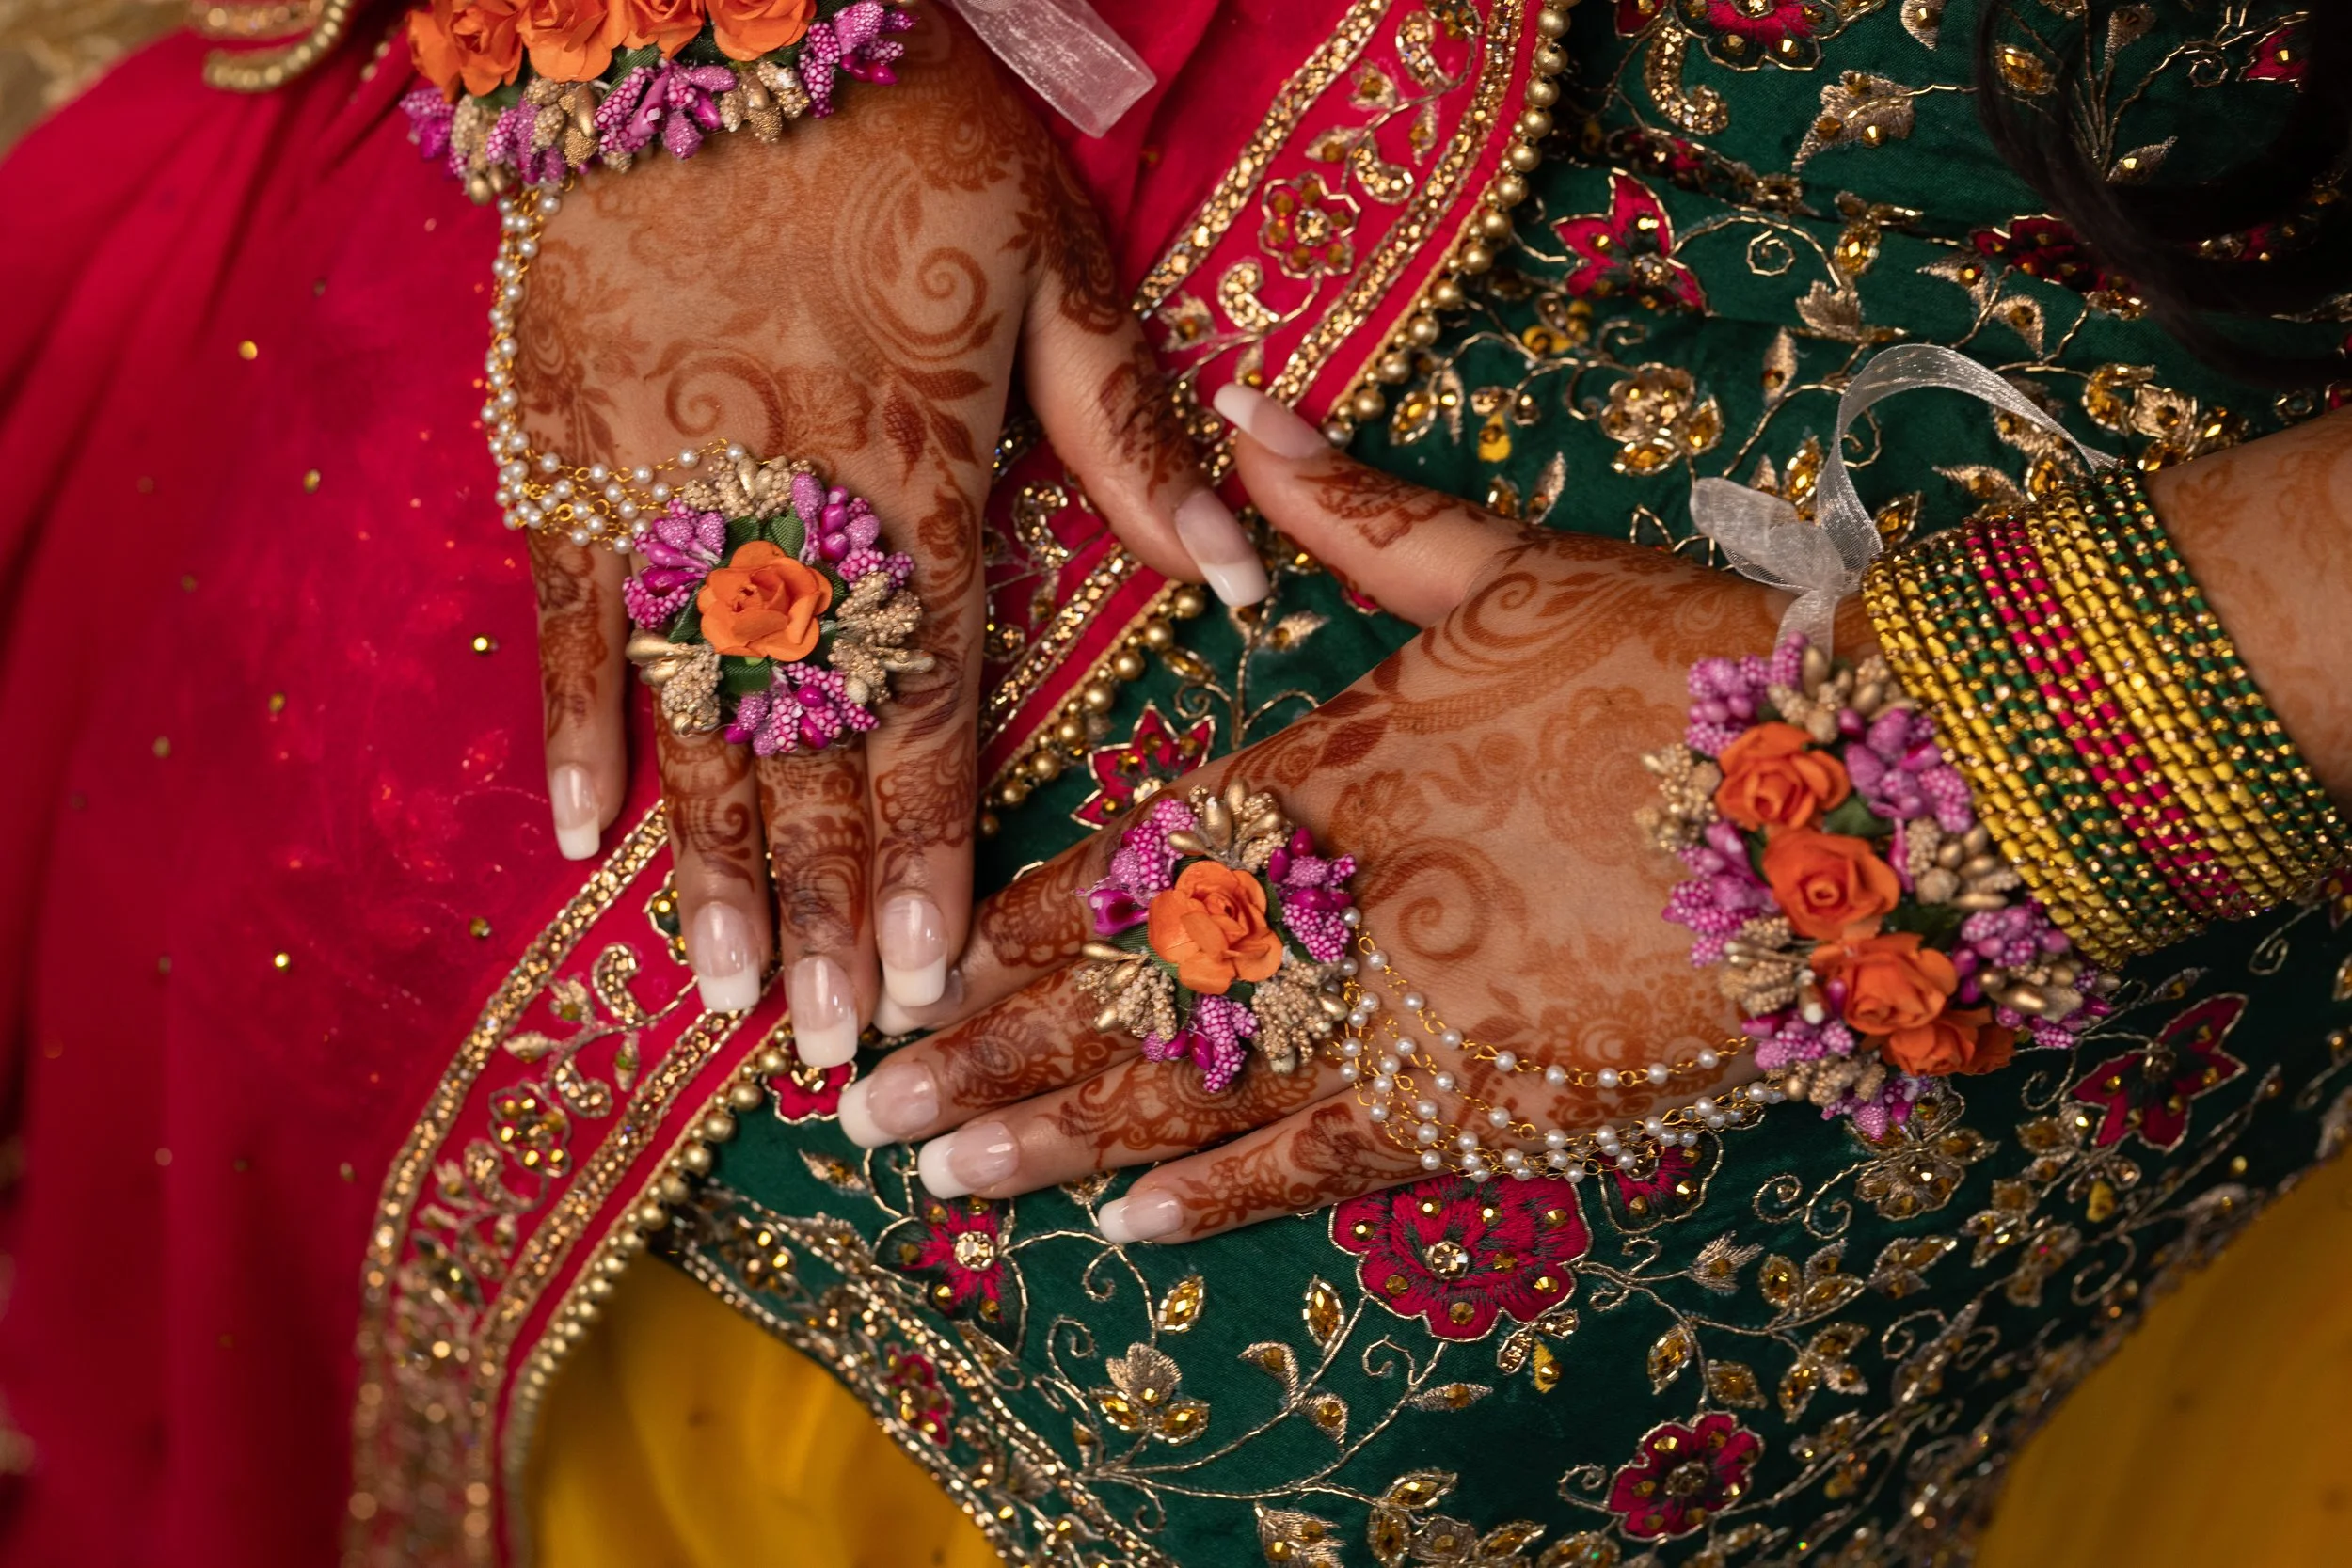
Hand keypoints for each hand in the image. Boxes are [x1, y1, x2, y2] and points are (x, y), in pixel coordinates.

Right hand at [515, 18, 1267, 1059]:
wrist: (707, 27)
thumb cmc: (907, 143)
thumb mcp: (1063, 271)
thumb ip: (1139, 440)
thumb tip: (1245, 578)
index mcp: (922, 505)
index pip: (937, 727)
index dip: (936, 862)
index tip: (936, 979)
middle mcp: (792, 541)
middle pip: (816, 763)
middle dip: (833, 915)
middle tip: (837, 1055)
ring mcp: (666, 513)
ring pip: (695, 728)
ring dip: (713, 869)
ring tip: (727, 993)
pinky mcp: (567, 465)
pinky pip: (569, 626)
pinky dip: (573, 729)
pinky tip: (575, 834)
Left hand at [833, 385, 1781, 1240]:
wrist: (1871, 801)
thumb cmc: (1680, 666)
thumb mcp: (1508, 560)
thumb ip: (1353, 502)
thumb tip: (1243, 395)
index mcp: (1322, 773)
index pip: (1122, 868)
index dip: (1008, 933)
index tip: (913, 981)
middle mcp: (1329, 910)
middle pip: (1116, 998)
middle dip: (985, 1061)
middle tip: (864, 1119)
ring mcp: (1400, 1021)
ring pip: (1188, 1099)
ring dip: (1055, 1143)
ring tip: (943, 1184)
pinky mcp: (1485, 1107)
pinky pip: (1321, 1167)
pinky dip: (1223, 1202)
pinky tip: (1129, 1234)